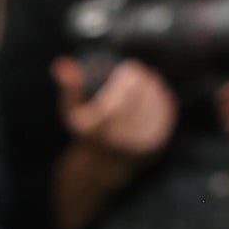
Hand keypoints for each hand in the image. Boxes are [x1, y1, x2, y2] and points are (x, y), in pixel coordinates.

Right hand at [57, 57, 178, 157]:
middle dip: (139, 78)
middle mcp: (121, 137)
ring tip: (143, 82)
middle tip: (134, 74)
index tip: (126, 69)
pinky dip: (161, 97)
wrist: (104, 165)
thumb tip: (61, 63)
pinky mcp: (158, 142)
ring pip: (156, 97)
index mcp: (99, 129)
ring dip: (151, 85)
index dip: (129, 73)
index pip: (125, 88)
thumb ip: (70, 87)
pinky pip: (167, 109)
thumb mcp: (73, 112)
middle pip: (141, 90)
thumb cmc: (88, 131)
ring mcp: (141, 142)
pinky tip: (154, 93)